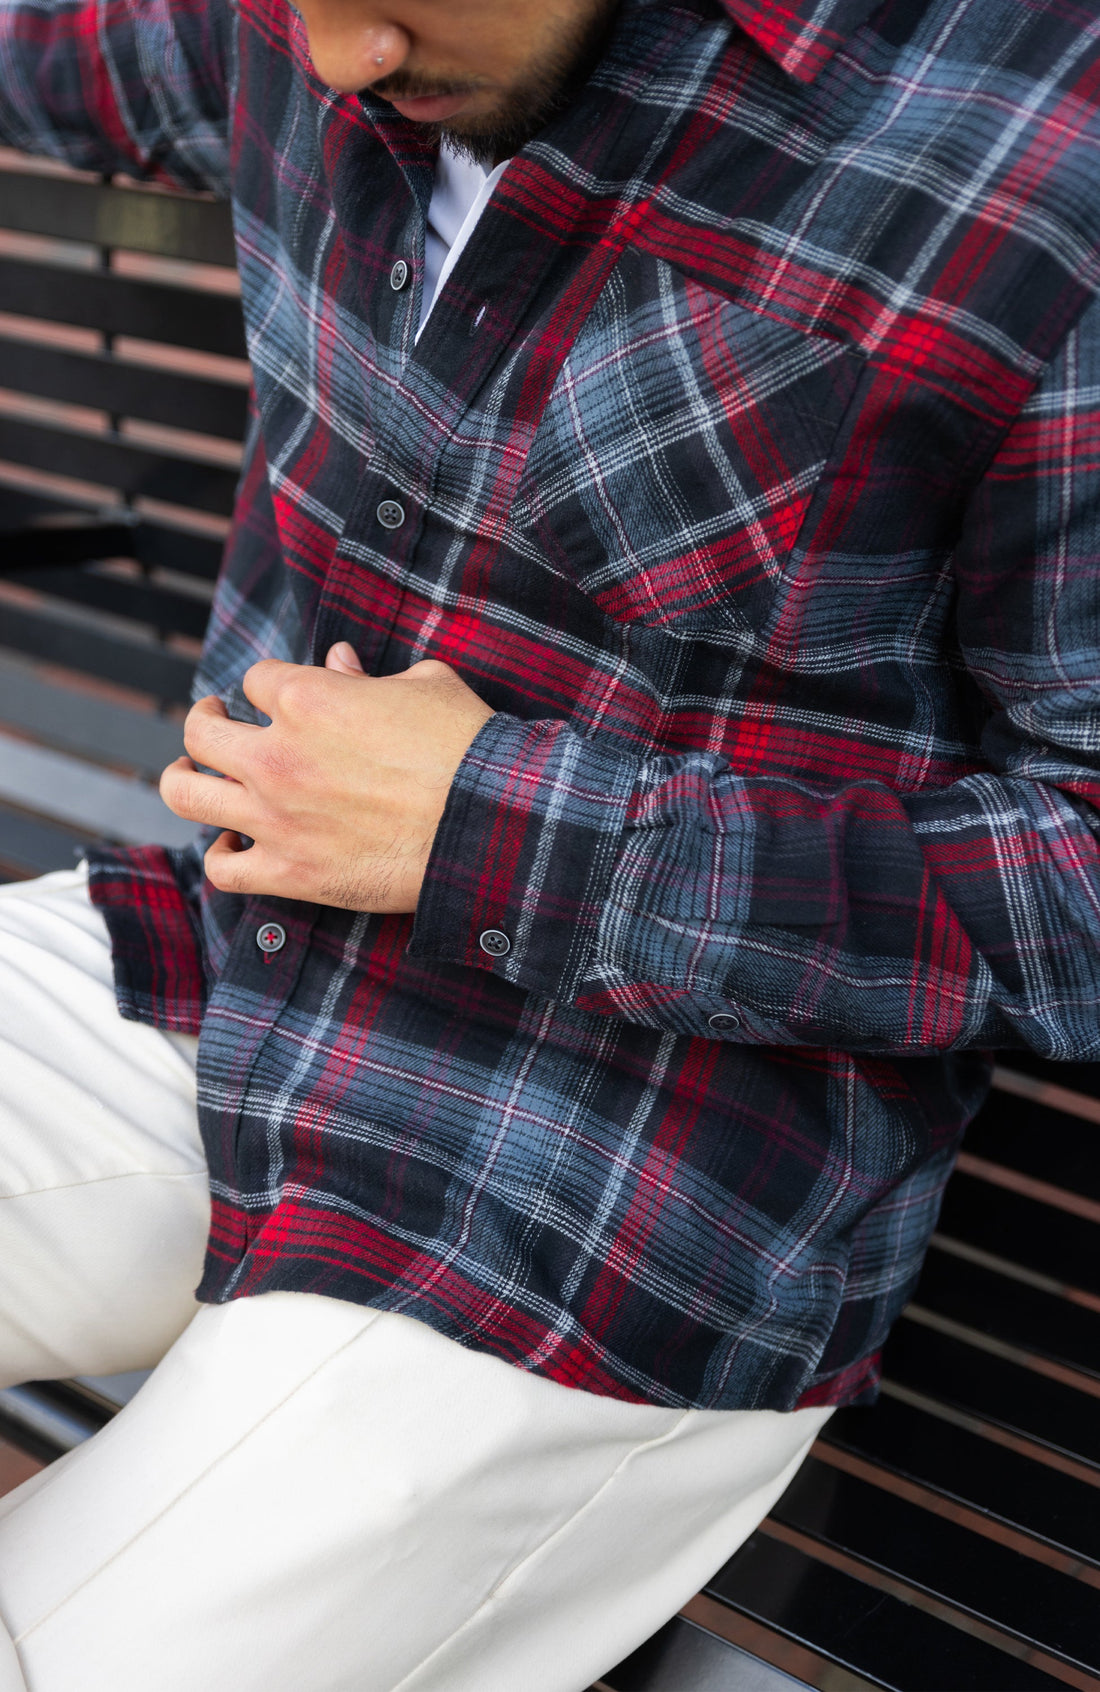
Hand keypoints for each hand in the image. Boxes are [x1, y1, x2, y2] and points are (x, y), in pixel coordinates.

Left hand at [159, 645, 493, 911]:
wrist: (490, 823)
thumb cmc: (468, 748)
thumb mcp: (427, 685)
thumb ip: (371, 676)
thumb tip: (340, 663)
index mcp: (306, 696)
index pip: (256, 680)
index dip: (269, 687)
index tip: (279, 698)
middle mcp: (276, 754)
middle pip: (200, 733)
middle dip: (205, 724)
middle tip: (216, 724)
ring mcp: (275, 817)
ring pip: (186, 794)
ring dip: (183, 781)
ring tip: (191, 777)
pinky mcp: (291, 872)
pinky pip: (222, 869)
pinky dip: (220, 857)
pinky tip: (232, 846)